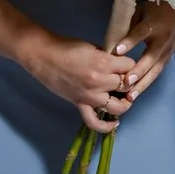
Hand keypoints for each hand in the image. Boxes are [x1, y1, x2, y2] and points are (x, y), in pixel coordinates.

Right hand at [18, 32, 145, 135]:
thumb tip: (121, 64)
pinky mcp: (80, 104)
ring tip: (125, 97)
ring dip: (125, 102)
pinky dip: (107, 126)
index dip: (130, 64)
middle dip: (128, 80)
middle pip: (127, 85)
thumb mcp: (93, 46)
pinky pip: (95, 122)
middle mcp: (99, 81)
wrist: (44, 56)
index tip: (126, 64)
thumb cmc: (67, 47)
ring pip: (118, 107)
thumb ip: (108, 57)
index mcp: (104, 62)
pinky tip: (115, 122)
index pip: (130, 66)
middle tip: (126, 78)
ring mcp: (90, 96)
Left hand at [108, 1, 174, 99]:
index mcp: (154, 24)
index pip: (141, 33)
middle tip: (125, 83)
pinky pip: (157, 71)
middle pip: (150, 58)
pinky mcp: (169, 56)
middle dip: (138, 71)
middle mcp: (163, 40)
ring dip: (143, 83)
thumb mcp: (141, 10)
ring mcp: (168, 50)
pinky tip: (137, 92)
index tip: (117, 51)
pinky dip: (147, 82)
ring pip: (155, 70)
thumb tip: (113, 42)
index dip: (130, 42)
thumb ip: (129, 26)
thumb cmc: (157, 6)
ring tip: (130, 96)